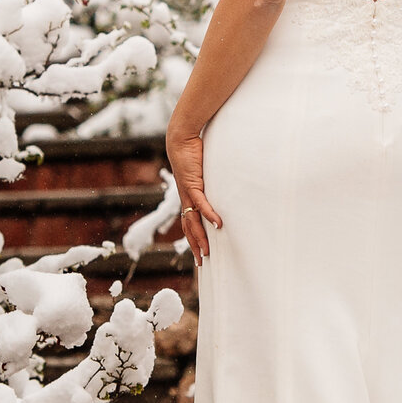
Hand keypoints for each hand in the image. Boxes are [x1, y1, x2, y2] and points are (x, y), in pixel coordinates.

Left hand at [166, 128, 224, 264]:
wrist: (181, 139)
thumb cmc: (193, 153)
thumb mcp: (203, 171)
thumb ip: (209, 180)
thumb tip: (220, 184)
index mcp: (187, 198)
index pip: (188, 223)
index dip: (192, 239)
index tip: (199, 253)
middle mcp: (185, 199)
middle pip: (188, 228)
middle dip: (194, 246)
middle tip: (201, 263)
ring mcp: (188, 193)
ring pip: (193, 222)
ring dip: (200, 238)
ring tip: (207, 253)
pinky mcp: (193, 185)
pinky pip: (202, 204)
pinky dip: (209, 215)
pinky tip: (218, 226)